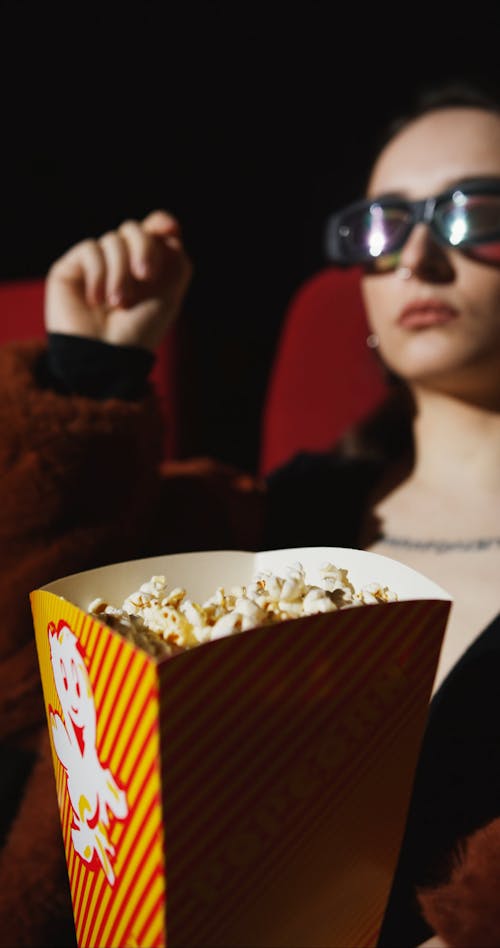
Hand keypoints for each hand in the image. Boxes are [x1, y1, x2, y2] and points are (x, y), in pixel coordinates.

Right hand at [45, 210, 192, 350]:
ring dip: (120, 271)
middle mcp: (120, 263)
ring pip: (113, 240)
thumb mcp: (170, 295)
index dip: (160, 223)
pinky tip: (96, 300)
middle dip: (145, 248)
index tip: (170, 230)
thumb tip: (166, 229)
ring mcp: (95, 265)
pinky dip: (99, 273)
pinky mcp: (70, 269)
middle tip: (146, 277)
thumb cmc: (139, 331)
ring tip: (117, 303)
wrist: (107, 355)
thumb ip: (176, 259)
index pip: (152, 230)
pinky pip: (90, 249)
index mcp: (146, 268)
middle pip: (134, 229)